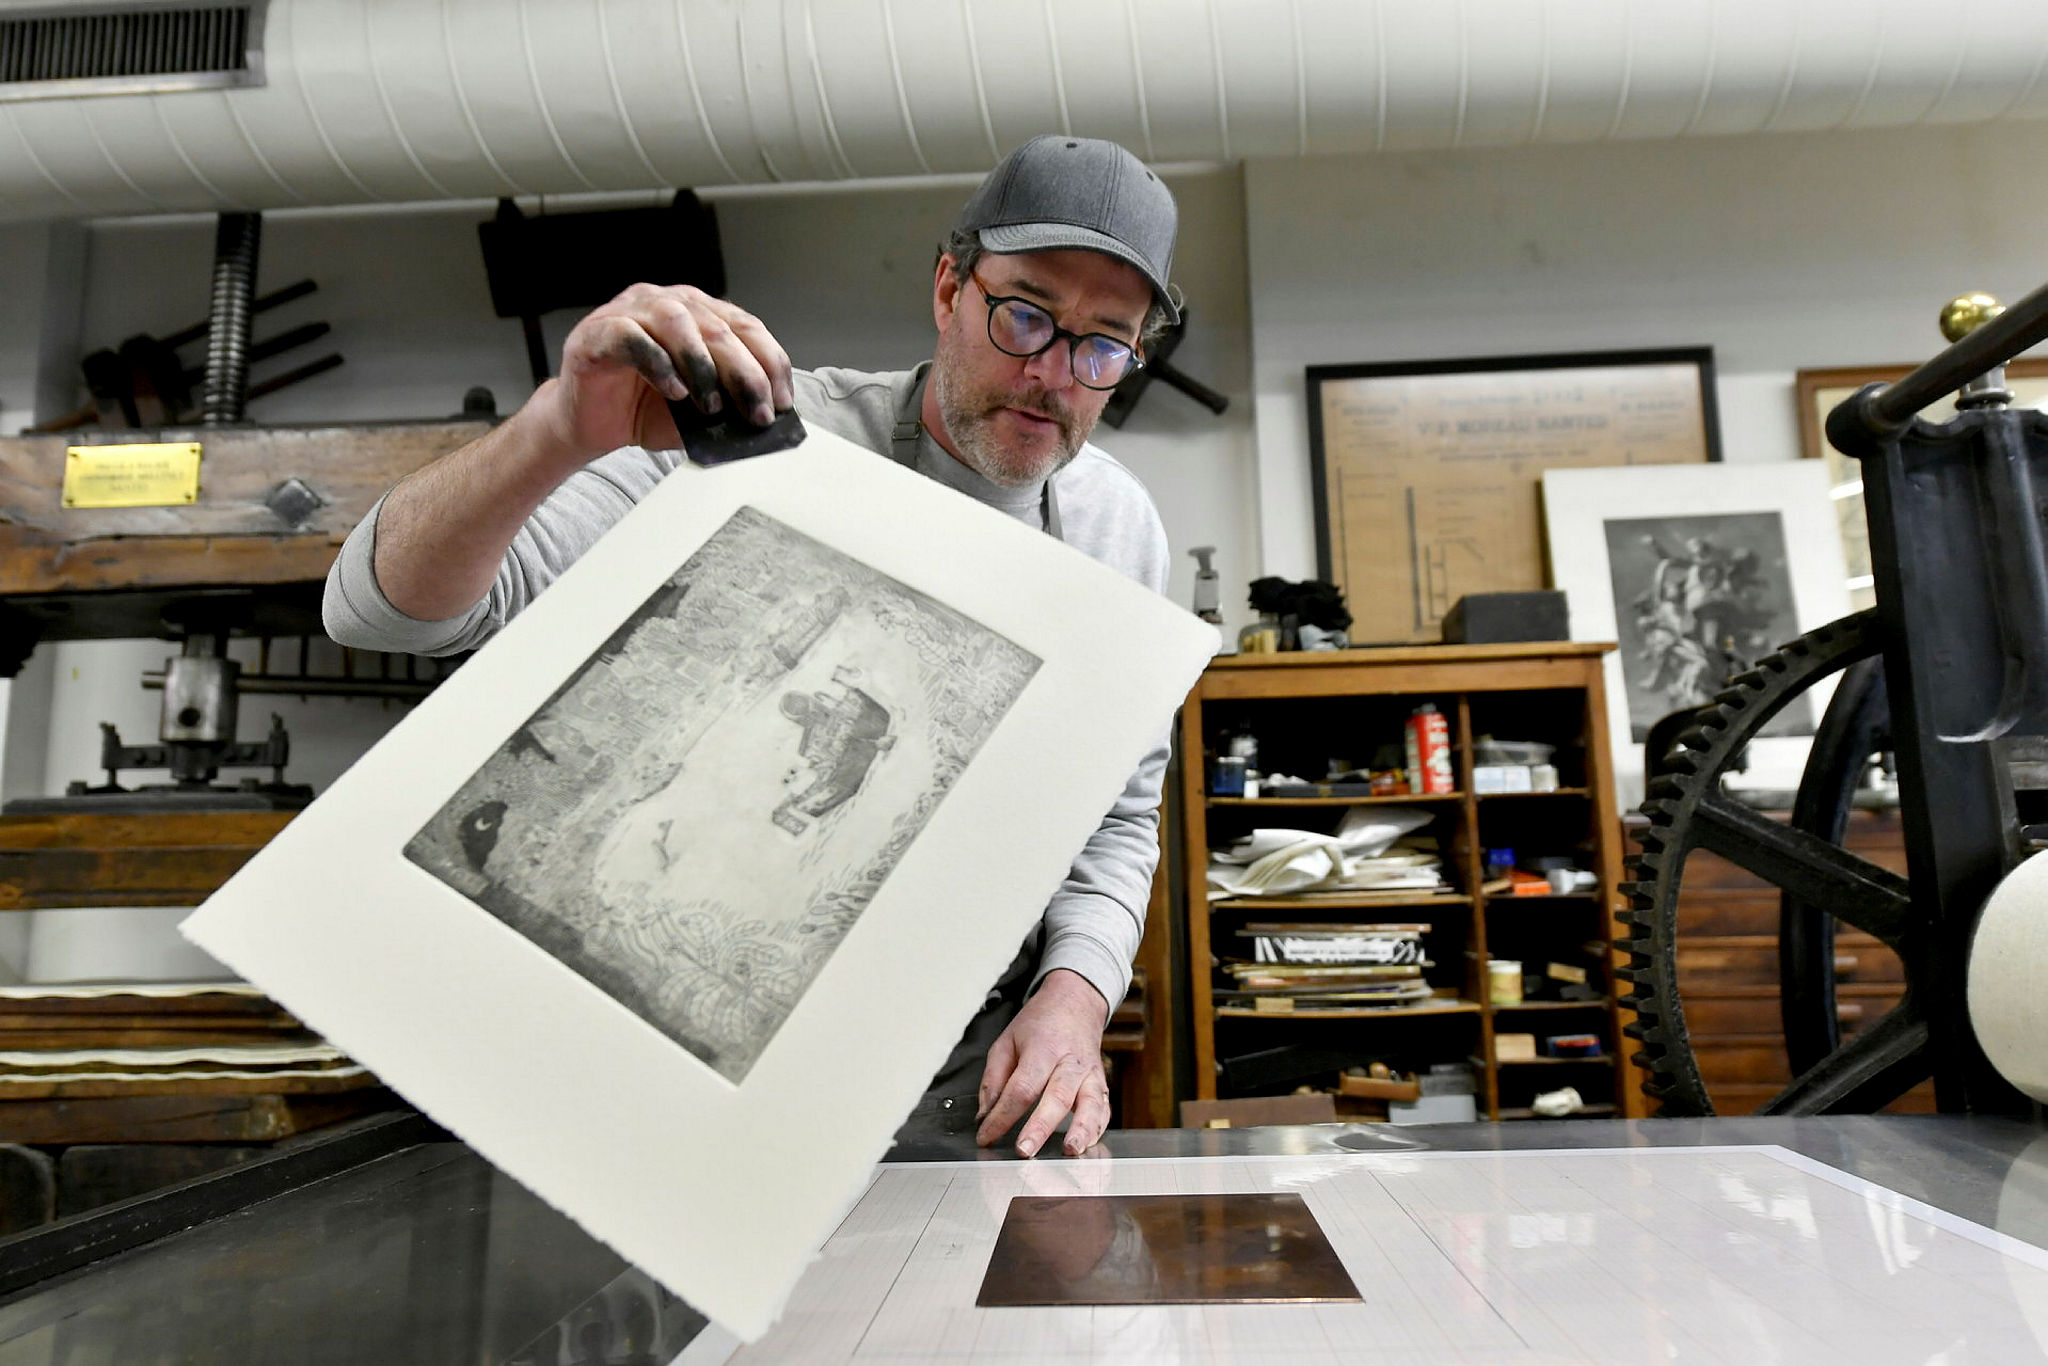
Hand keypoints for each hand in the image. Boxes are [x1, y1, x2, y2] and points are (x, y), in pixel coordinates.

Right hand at [534, 283, 794, 460]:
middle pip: (718, 327)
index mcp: (700, 313)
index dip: (770, 362)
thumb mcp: (698, 411)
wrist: (589, 425)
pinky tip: (674, 391)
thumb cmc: (645, 410)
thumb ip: (729, 405)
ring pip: (678, 323)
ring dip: (703, 365)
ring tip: (712, 406)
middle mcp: (668, 303)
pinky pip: (633, 339)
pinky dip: (659, 364)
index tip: (782, 401)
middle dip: (744, 373)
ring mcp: (630, 311)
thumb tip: (766, 416)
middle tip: (757, 412)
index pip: (747, 326)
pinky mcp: (598, 331)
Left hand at [976, 969, 1111, 1157]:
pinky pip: (1104, 1109)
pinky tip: (1087, 1145)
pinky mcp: (1101, 1083)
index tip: (986, 1136)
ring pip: (1090, 1103)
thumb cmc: (1039, 1024)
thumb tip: (985, 1116)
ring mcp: (1090, 1073)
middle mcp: (1069, 1062)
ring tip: (1070, 1151)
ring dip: (1081, 1130)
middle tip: (1024, 1151)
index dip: (1003, 1115)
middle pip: (1056, 1097)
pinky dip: (1097, 1129)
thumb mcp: (1006, 1042)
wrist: (1075, 1003)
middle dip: (1040, 1127)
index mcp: (1042, 1049)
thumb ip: (993, 1080)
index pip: (1021, 1087)